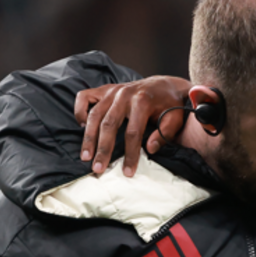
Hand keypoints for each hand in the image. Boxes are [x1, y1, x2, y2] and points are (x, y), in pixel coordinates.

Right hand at [74, 76, 191, 176]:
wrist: (164, 85)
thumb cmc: (170, 105)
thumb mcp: (175, 118)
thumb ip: (165, 134)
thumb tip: (149, 149)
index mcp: (142, 102)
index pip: (133, 133)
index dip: (130, 154)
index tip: (128, 172)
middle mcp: (124, 95)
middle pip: (109, 125)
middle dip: (103, 149)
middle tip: (97, 168)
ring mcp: (112, 91)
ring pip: (94, 115)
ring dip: (88, 137)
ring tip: (85, 156)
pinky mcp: (104, 89)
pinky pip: (84, 97)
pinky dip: (80, 111)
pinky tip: (82, 127)